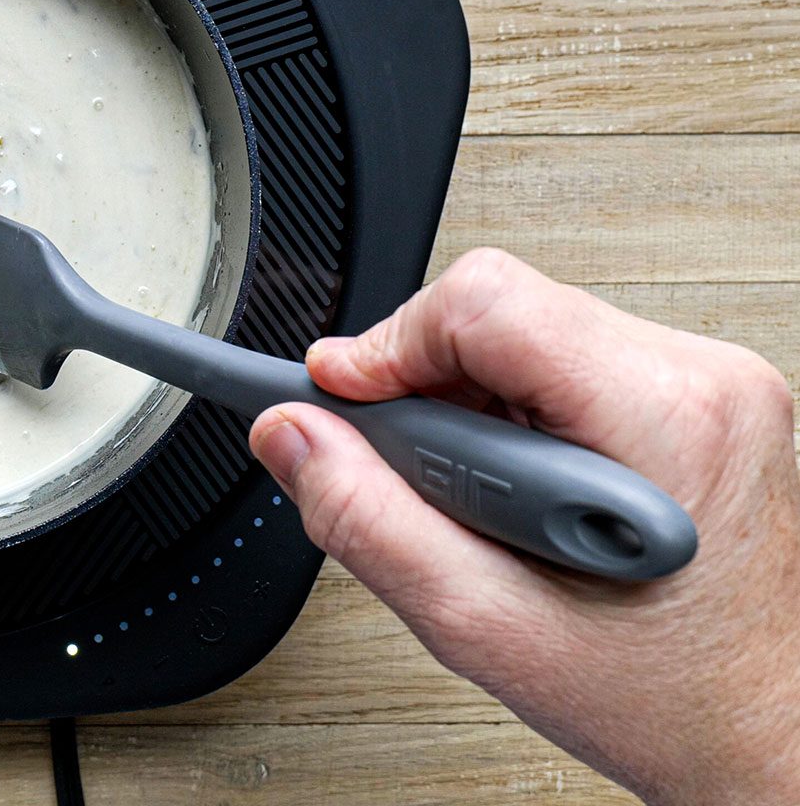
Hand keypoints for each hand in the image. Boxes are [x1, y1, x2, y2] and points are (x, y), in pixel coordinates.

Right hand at [249, 248, 799, 805]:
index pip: (483, 303)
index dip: (386, 347)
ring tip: (488, 507)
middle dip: (427, 388)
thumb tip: (291, 437)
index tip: (335, 398)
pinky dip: (516, 418)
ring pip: (526, 332)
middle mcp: (704, 380)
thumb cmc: (674, 702)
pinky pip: (567, 361)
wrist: (774, 739)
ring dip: (471, 409)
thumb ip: (366, 522)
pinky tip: (525, 497)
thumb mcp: (485, 627)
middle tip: (419, 482)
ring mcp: (713, 386)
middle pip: (500, 309)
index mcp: (665, 418)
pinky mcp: (703, 400)